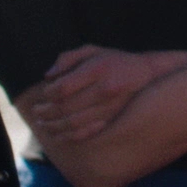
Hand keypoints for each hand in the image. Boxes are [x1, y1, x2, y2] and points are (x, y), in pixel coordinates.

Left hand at [22, 46, 158, 143]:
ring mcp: (112, 107)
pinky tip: (61, 134)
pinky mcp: (116, 120)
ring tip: (44, 125)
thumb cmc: (116, 61)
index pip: (64, 87)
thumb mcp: (94, 50)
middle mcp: (105, 89)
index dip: (48, 94)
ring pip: (76, 123)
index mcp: (98, 68)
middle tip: (37, 113)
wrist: (150, 75)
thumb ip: (69, 58)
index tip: (42, 96)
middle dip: (47, 112)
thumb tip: (48, 76)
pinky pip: (89, 133)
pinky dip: (71, 136)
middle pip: (67, 107)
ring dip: (55, 126)